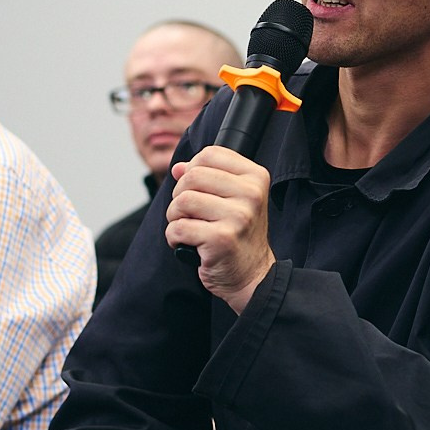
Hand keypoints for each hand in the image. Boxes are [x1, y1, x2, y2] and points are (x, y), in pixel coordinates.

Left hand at [165, 146, 276, 312]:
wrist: (251, 275)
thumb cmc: (239, 235)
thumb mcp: (232, 199)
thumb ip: (207, 177)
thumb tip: (178, 167)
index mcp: (255, 177)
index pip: (209, 154)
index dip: (192, 170)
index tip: (198, 190)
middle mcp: (251, 194)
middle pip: (192, 176)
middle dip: (179, 195)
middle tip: (188, 213)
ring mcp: (238, 216)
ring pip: (182, 201)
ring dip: (175, 217)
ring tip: (188, 228)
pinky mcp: (221, 239)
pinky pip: (178, 228)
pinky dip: (174, 238)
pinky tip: (188, 244)